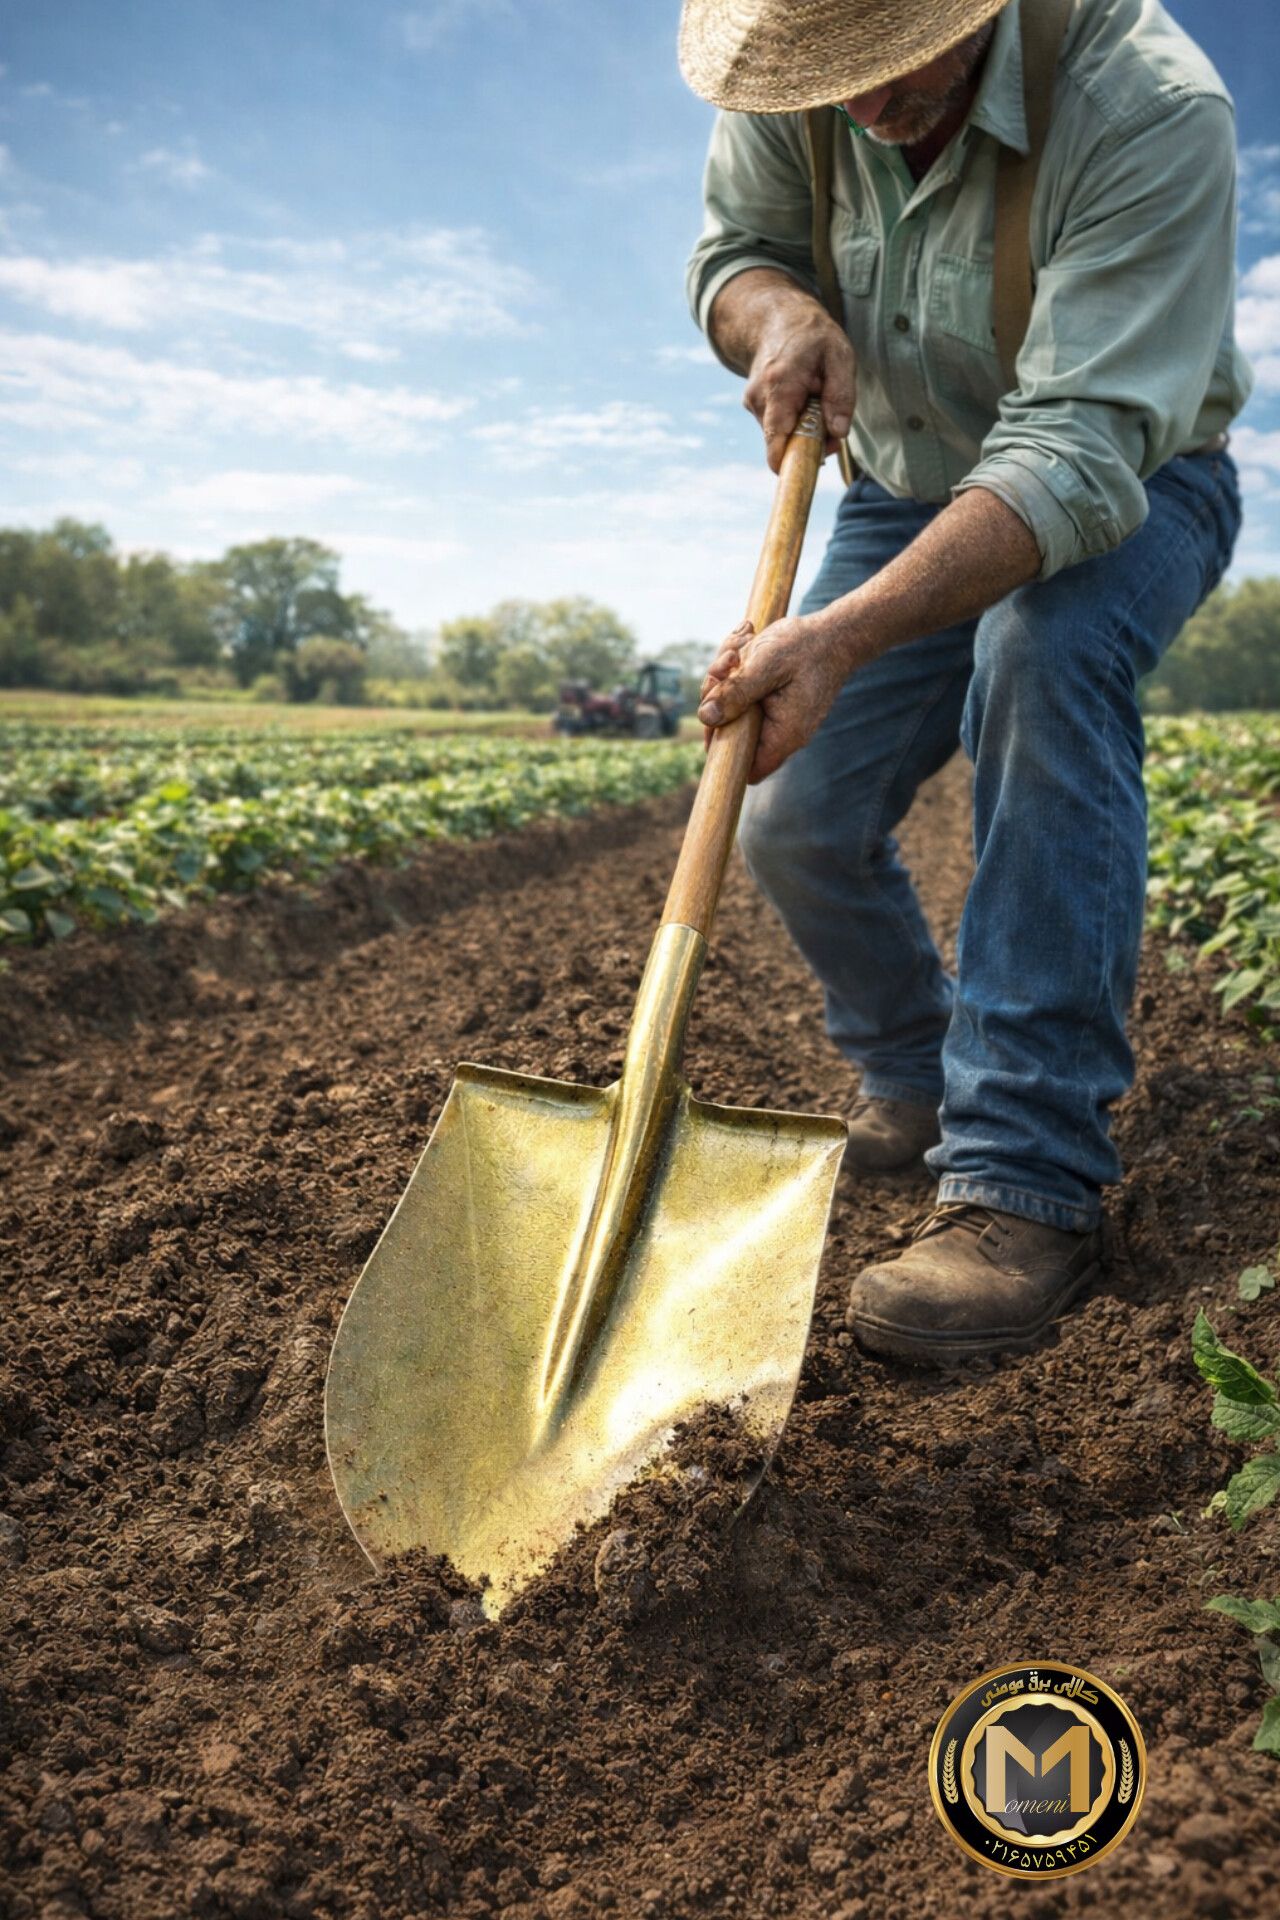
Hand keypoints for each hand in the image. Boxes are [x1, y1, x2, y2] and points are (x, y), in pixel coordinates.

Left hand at [697, 613, 854, 782]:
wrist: (834, 634)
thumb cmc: (806, 647)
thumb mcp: (767, 664)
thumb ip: (737, 691)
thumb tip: (706, 716)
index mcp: (784, 734)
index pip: (747, 769)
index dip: (723, 752)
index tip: (712, 719)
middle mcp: (781, 732)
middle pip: (733, 734)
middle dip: (720, 698)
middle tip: (727, 666)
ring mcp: (776, 717)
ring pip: (733, 709)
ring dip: (727, 678)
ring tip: (738, 651)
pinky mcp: (771, 701)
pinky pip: (743, 695)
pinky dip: (737, 672)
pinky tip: (745, 648)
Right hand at [744, 307, 855, 473]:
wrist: (775, 317)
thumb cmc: (813, 336)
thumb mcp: (840, 356)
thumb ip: (842, 395)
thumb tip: (838, 433)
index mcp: (780, 385)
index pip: (776, 441)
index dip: (791, 464)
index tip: (812, 468)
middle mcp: (759, 398)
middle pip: (783, 445)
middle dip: (810, 444)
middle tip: (832, 424)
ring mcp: (752, 403)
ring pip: (782, 438)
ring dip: (804, 431)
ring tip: (817, 400)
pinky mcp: (754, 407)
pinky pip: (778, 429)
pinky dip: (795, 424)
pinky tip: (804, 400)